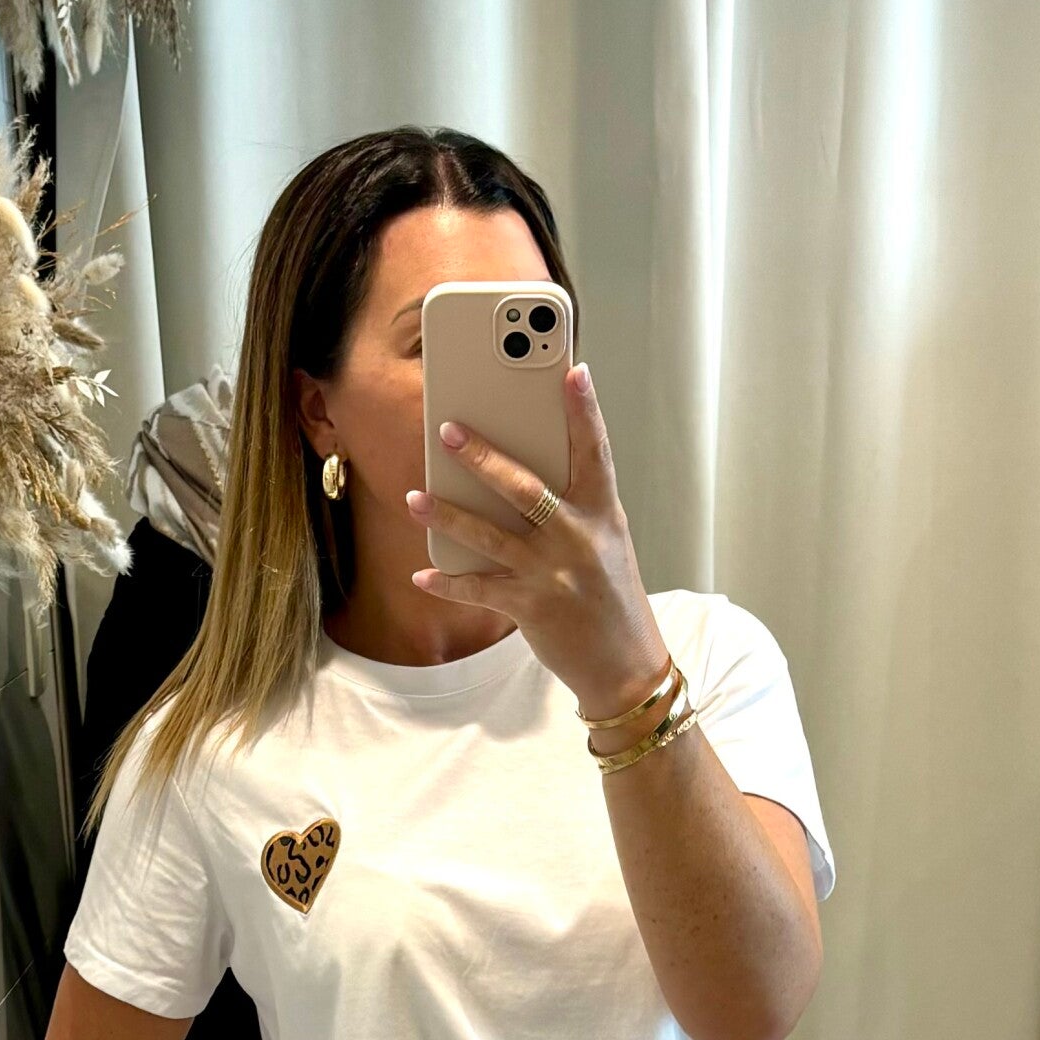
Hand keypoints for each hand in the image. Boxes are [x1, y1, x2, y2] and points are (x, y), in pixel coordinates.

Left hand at [405, 366, 669, 720]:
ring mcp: (553, 575)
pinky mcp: (531, 608)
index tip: (574, 372)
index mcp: (602, 515)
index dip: (585, 411)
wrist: (626, 667)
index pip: (595, 453)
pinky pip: (480, 590)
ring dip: (447, 515)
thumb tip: (516, 473)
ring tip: (413, 498)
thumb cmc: (610, 598)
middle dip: (482, 457)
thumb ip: (572, 507)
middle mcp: (579, 539)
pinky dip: (448, 584)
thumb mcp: (605, 543)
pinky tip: (422, 576)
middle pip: (525, 488)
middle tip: (447, 429)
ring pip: (490, 536)